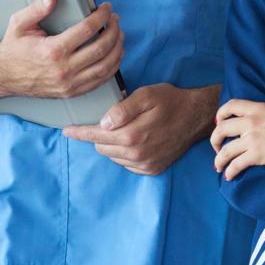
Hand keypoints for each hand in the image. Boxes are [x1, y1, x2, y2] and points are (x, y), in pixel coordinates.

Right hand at [0, 0, 122, 98]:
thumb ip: (36, 9)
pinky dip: (112, 66)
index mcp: (52, 51)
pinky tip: (115, 54)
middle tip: (115, 20)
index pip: (88, 29)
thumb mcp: (19, 24)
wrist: (2, 77)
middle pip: (102, 48)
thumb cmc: (12, 49)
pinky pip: (100, 81)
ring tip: (119, 34)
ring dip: (117, 48)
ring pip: (105, 66)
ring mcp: (68, 84)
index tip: (107, 8)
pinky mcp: (71, 92)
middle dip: (114, 30)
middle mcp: (63, 70)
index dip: (102, 16)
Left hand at [65, 82, 216, 174]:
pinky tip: (135, 141)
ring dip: (112, 145)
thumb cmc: (171, 101)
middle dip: (98, 135)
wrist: (197, 117)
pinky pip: (127, 164)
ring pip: (113, 156)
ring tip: (125, 129)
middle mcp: (136, 154)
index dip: (79, 132)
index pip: (95, 136)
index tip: (66, 130)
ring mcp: (144, 164)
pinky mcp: (151, 169)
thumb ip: (123, 108)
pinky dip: (125, 154)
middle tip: (106, 122)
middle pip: (101, 147)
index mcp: (132, 135)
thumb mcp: (147, 95)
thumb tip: (103, 122)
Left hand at [211, 99, 264, 179]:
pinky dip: (229, 171)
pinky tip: (229, 175)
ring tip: (219, 167)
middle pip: (221, 129)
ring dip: (218, 160)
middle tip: (217, 148)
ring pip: (224, 151)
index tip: (219, 123)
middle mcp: (251, 121)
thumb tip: (252, 127)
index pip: (230, 106)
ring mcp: (252, 138)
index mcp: (257, 108)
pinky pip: (235, 164)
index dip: (220, 114)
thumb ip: (261, 116)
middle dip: (214, 140)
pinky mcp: (257, 154)